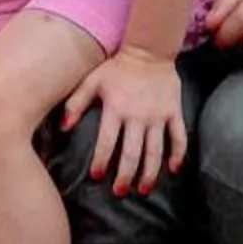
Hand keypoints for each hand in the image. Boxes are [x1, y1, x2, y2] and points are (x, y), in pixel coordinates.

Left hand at [64, 46, 185, 195]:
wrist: (149, 51)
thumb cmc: (117, 68)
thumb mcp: (92, 81)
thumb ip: (76, 103)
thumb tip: (63, 128)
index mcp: (116, 109)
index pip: (107, 142)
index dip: (101, 161)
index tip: (97, 176)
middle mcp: (138, 116)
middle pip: (131, 153)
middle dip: (125, 175)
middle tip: (119, 192)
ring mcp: (158, 116)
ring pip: (155, 151)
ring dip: (149, 173)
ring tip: (143, 190)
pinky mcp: (174, 113)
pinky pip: (178, 137)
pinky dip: (178, 154)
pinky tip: (174, 170)